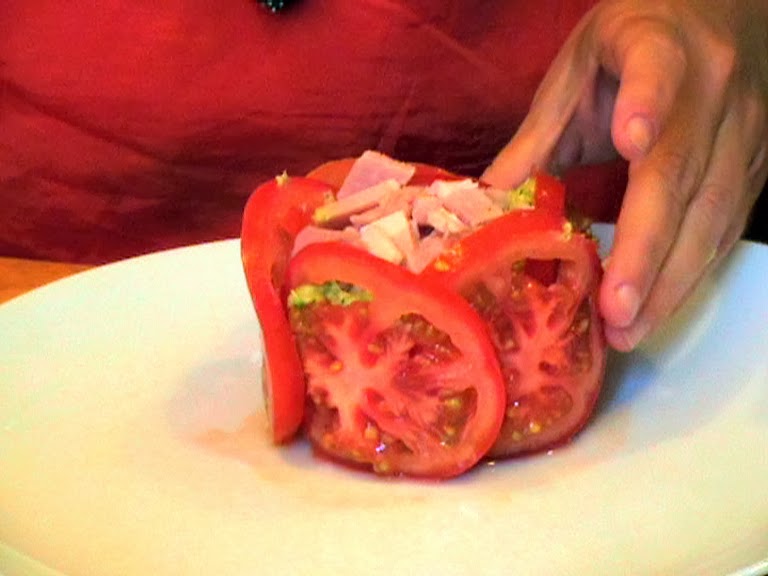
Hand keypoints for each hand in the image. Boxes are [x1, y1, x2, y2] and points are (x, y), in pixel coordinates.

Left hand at [483, 0, 767, 350]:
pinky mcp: (753, 166)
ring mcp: (743, 132)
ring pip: (713, 214)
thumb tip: (485, 201)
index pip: (656, 72)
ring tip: (630, 329)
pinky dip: (692, 273)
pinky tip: (659, 308)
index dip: (646, 104)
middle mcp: (714, 90)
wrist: (713, 14)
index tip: (631, 142)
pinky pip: (726, 227)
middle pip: (682, 175)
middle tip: (616, 311)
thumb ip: (536, 135)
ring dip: (672, 280)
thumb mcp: (574, 73)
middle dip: (648, 250)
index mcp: (660, 48)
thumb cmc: (629, 42)